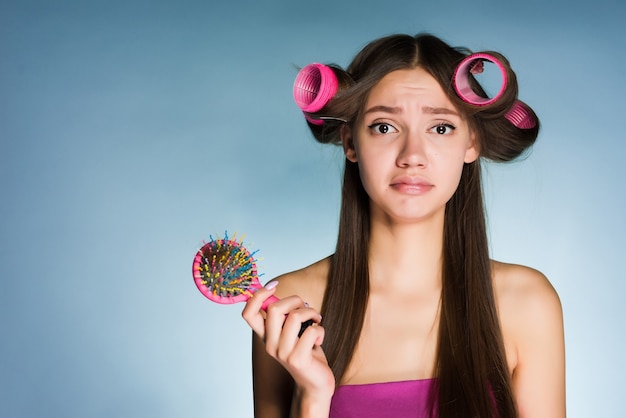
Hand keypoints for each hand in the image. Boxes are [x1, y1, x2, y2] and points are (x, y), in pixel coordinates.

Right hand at [242, 283, 335, 408]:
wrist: (315, 384)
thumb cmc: (306, 352)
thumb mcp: (291, 332)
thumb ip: (285, 315)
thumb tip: (278, 291)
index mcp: (266, 336)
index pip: (248, 314)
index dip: (257, 295)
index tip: (273, 286)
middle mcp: (270, 345)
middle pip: (273, 309)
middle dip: (294, 299)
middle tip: (305, 307)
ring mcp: (283, 353)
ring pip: (295, 317)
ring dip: (311, 312)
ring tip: (317, 320)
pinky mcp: (298, 359)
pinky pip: (311, 331)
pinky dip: (320, 329)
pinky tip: (319, 338)